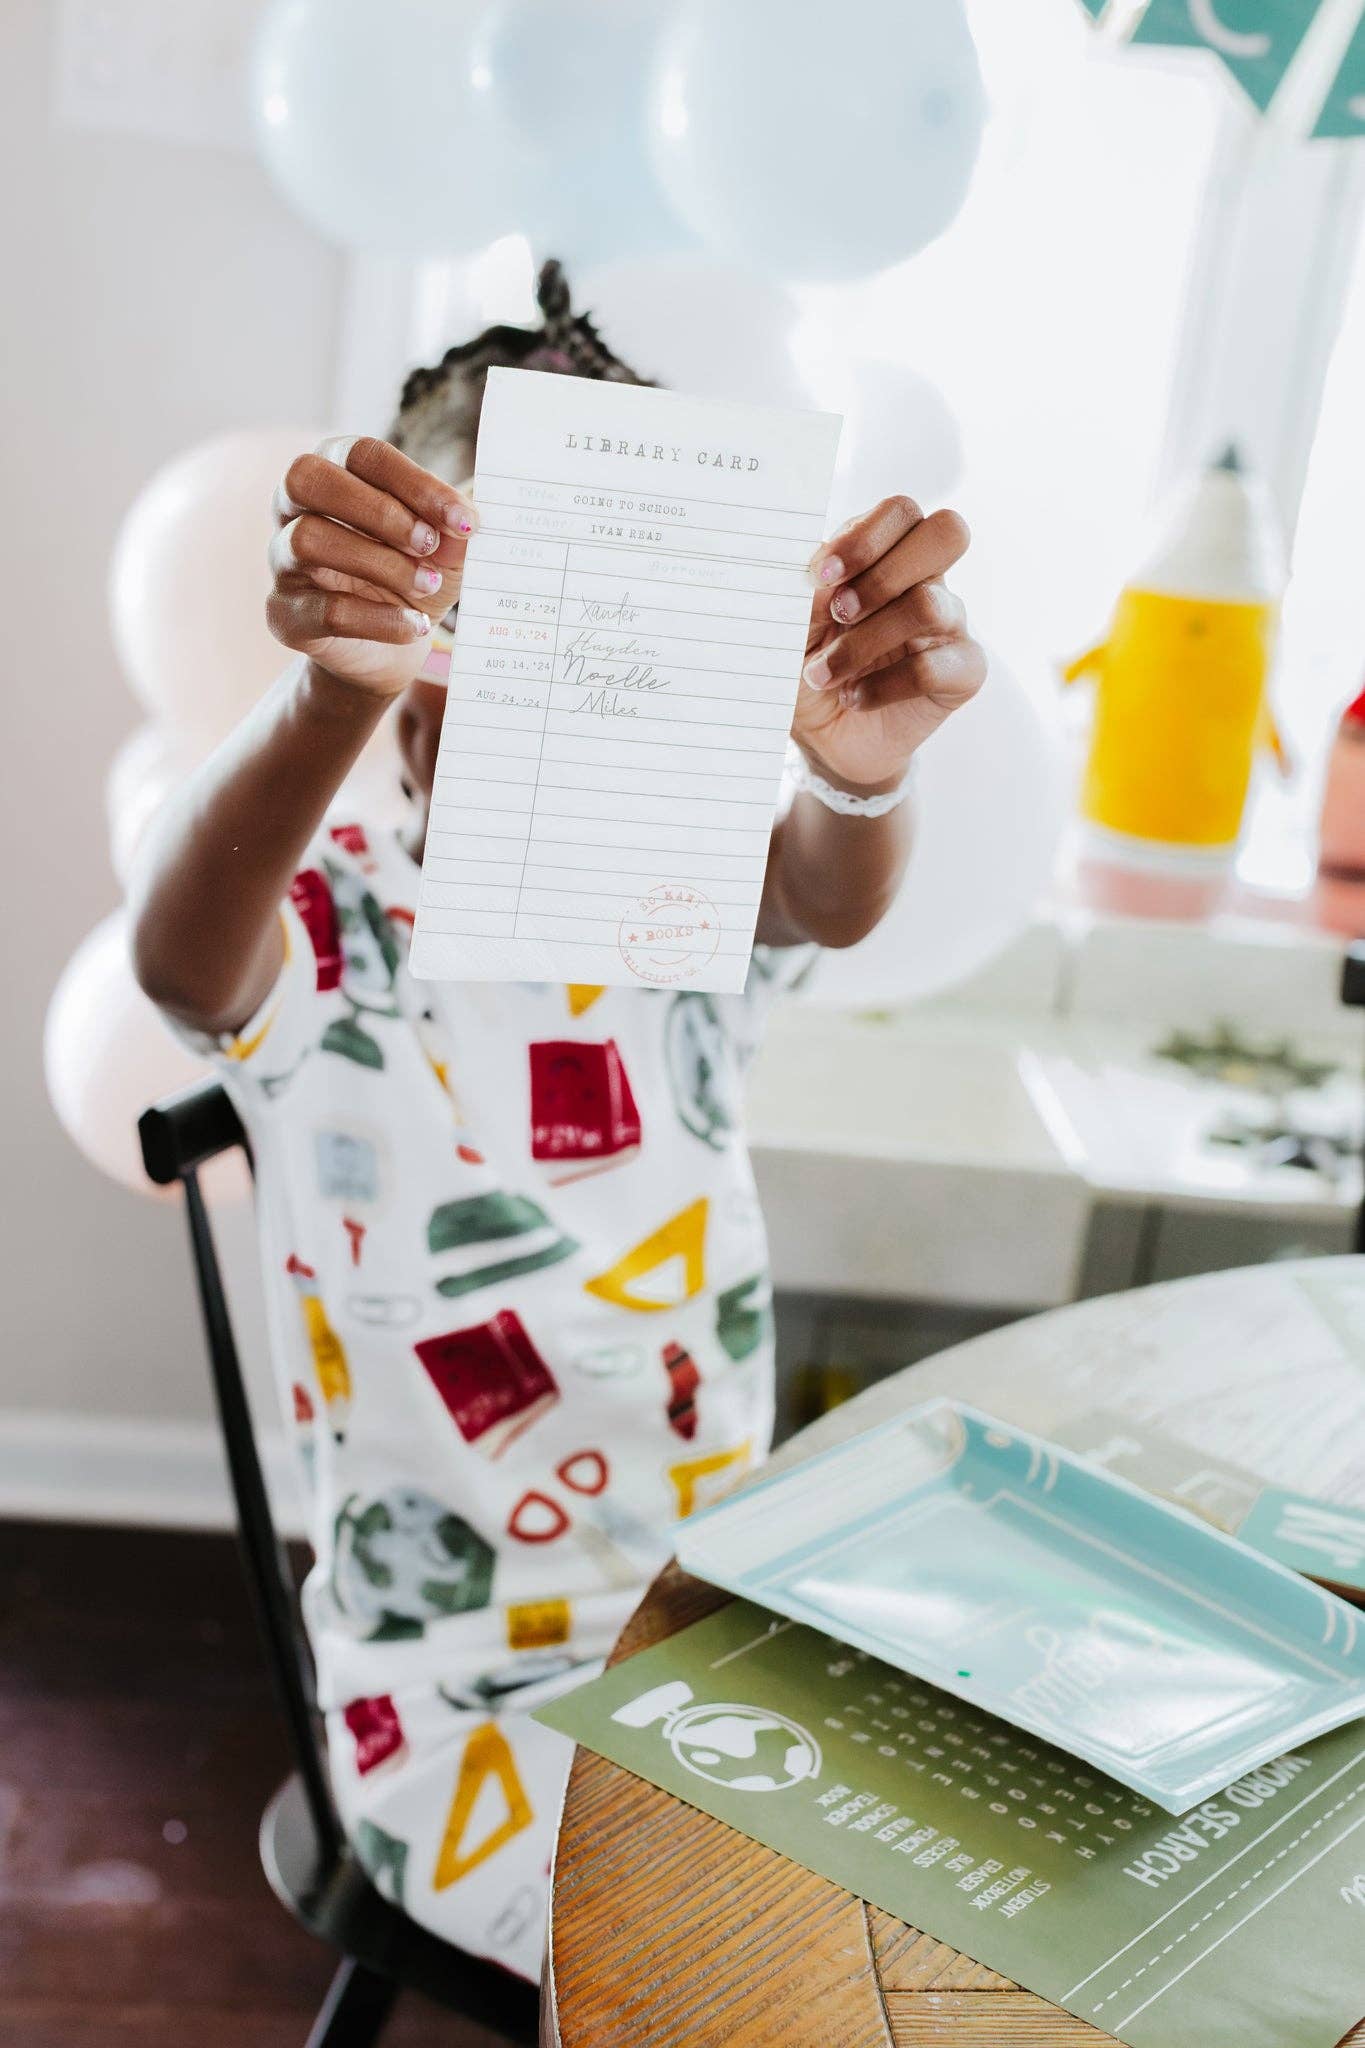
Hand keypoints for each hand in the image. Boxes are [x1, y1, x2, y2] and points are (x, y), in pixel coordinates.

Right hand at [265, 436, 477, 697]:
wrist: (388, 652)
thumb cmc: (412, 582)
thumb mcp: (445, 555)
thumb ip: (454, 534)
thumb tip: (465, 524)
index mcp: (336, 473)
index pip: (363, 455)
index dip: (415, 483)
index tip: (463, 520)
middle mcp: (295, 508)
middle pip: (309, 478)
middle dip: (377, 510)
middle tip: (429, 543)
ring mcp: (283, 560)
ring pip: (309, 539)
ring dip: (380, 563)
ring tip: (427, 584)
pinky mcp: (286, 614)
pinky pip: (324, 609)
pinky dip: (378, 618)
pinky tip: (415, 625)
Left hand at [792, 496, 985, 791]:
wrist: (823, 738)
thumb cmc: (809, 669)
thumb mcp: (794, 629)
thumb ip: (809, 596)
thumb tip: (824, 579)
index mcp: (887, 554)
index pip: (900, 512)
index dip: (866, 537)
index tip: (821, 576)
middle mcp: (926, 580)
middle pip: (946, 533)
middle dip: (886, 571)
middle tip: (839, 612)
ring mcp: (950, 625)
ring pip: (929, 605)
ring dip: (864, 642)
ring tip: (824, 674)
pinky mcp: (963, 672)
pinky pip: (934, 668)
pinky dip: (884, 686)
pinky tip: (855, 698)